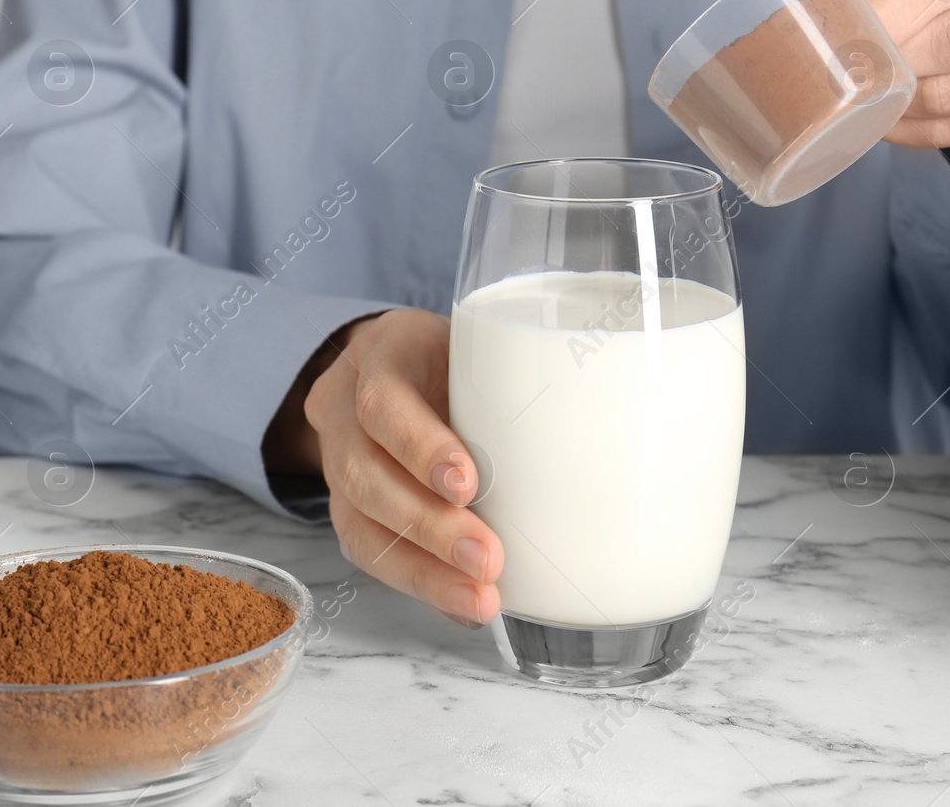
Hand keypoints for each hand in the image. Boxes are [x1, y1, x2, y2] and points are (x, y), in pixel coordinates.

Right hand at [300, 309, 502, 626]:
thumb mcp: (487, 346)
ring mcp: (336, 459)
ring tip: (479, 597)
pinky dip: (422, 581)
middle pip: (365, 474)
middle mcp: (344, 406)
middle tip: (487, 559)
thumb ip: (525, 378)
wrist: (405, 366)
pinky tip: (463, 603)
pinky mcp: (348, 505)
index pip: (383, 400)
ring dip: (425, 569)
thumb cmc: (460, 357)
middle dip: (429, 526)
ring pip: (359, 523)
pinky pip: (370, 552)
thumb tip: (613, 432)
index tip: (466, 485)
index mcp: (384, 354)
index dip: (419, 447)